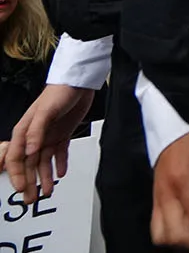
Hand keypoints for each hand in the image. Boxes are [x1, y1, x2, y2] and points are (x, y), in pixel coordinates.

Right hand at [6, 84, 93, 198]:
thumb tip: (29, 151)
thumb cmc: (58, 93)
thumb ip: (36, 131)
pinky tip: (60, 173)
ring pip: (43, 162)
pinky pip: (59, 153)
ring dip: (44, 177)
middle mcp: (34, 136)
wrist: (78, 82)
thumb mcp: (45, 112)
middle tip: (31, 199)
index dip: (17, 174)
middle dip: (29, 182)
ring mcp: (48, 136)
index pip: (16, 158)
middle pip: (29, 164)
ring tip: (47, 192)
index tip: (21, 188)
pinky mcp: (62, 134)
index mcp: (24, 131)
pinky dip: (59, 164)